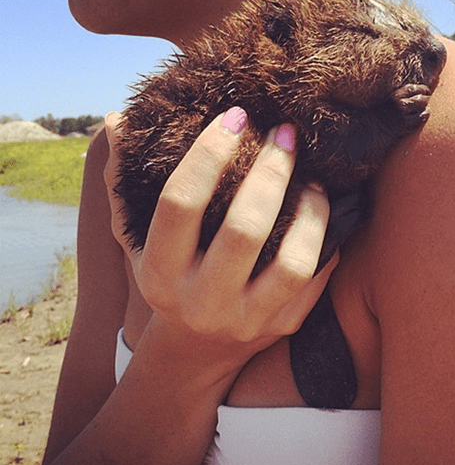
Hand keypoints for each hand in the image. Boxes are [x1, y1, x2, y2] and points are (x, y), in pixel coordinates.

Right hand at [103, 107, 337, 360]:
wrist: (199, 349)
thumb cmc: (171, 281)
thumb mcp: (139, 242)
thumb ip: (124, 185)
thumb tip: (119, 120)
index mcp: (160, 274)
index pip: (180, 204)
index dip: (208, 153)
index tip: (235, 116)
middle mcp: (203, 302)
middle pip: (244, 230)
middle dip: (270, 171)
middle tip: (285, 133)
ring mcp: (248, 319)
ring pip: (292, 262)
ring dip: (311, 209)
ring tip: (313, 177)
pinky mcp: (285, 325)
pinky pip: (318, 276)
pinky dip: (325, 236)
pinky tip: (322, 209)